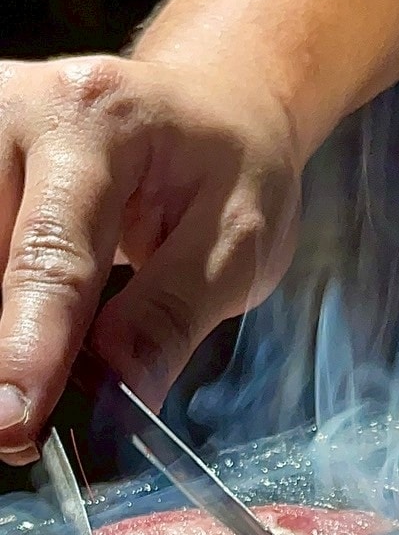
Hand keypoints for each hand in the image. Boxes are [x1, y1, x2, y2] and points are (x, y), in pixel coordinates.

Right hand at [0, 52, 301, 463]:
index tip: (13, 421)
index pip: (51, 257)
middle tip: (25, 430)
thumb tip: (117, 393)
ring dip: (4, 338)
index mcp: (95, 121)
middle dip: (7, 356)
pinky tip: (24, 342)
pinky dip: (4, 317)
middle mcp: (15, 109)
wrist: (208, 104)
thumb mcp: (238, 244)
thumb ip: (171, 318)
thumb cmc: (228, 169)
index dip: (29, 350)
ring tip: (30, 388)